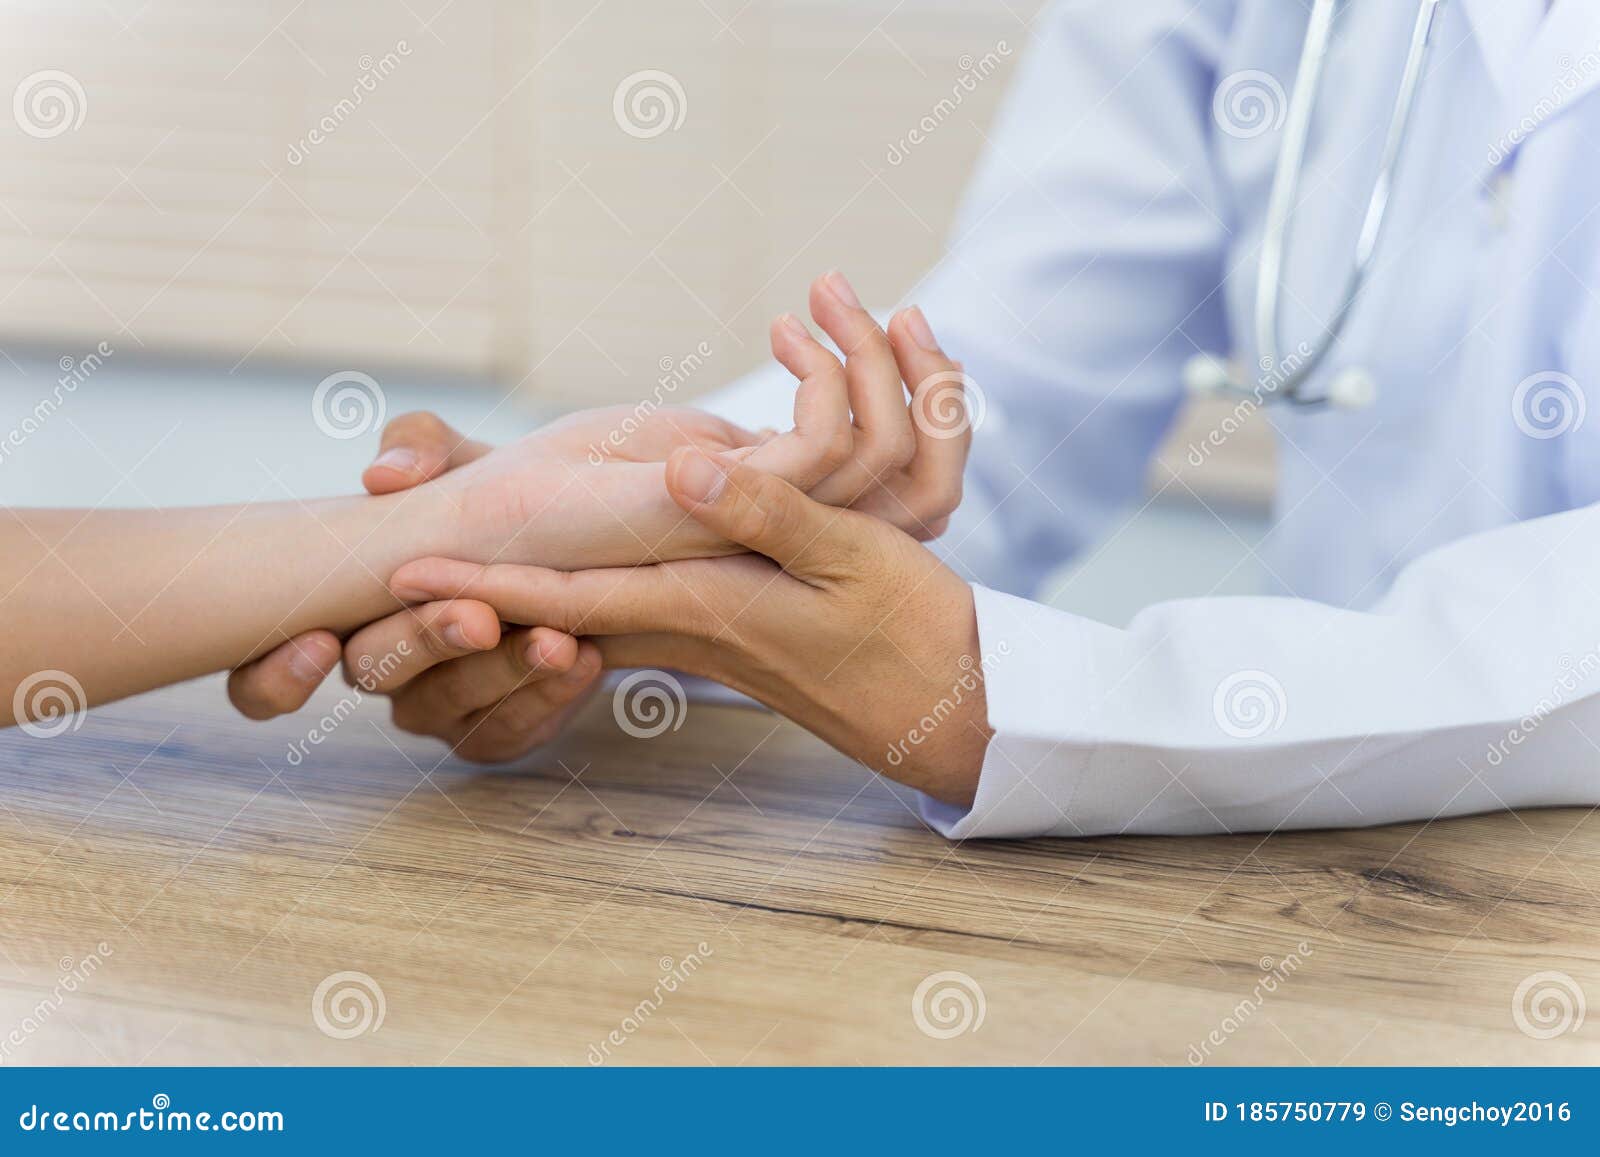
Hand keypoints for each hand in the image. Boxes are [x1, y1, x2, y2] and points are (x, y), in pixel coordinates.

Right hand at [227, 412, 604, 750]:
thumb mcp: (460, 464)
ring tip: (557, 639)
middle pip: (373, 678)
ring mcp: (432, 710)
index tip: (320, 638)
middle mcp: (372, 671)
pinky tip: (585, 660)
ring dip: (503, 672)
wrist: (575, 551)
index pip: (261, 679)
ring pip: (448, 707)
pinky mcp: (492, 734)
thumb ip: (423, 448)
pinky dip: (548, 697)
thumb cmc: (489, 505)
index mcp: (331, 617)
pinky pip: (508, 732)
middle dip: (424, 643)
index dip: (278, 673)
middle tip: (481, 616)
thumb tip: (384, 474)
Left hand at [388, 447, 993, 806]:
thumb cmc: (911, 633)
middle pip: (553, 611)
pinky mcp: (723, 636)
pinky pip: (627, 617)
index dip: (479, 579)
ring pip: (583, 616)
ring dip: (518, 592)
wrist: (952, 707)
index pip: (565, 595)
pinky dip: (577, 596)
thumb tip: (675, 472)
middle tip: (394, 574)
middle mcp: (684, 627)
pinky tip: (562, 585)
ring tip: (453, 573)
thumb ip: (762, 513)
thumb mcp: (849, 558)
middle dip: (475, 591)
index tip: (398, 566)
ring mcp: (700, 637)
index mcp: (700, 607)